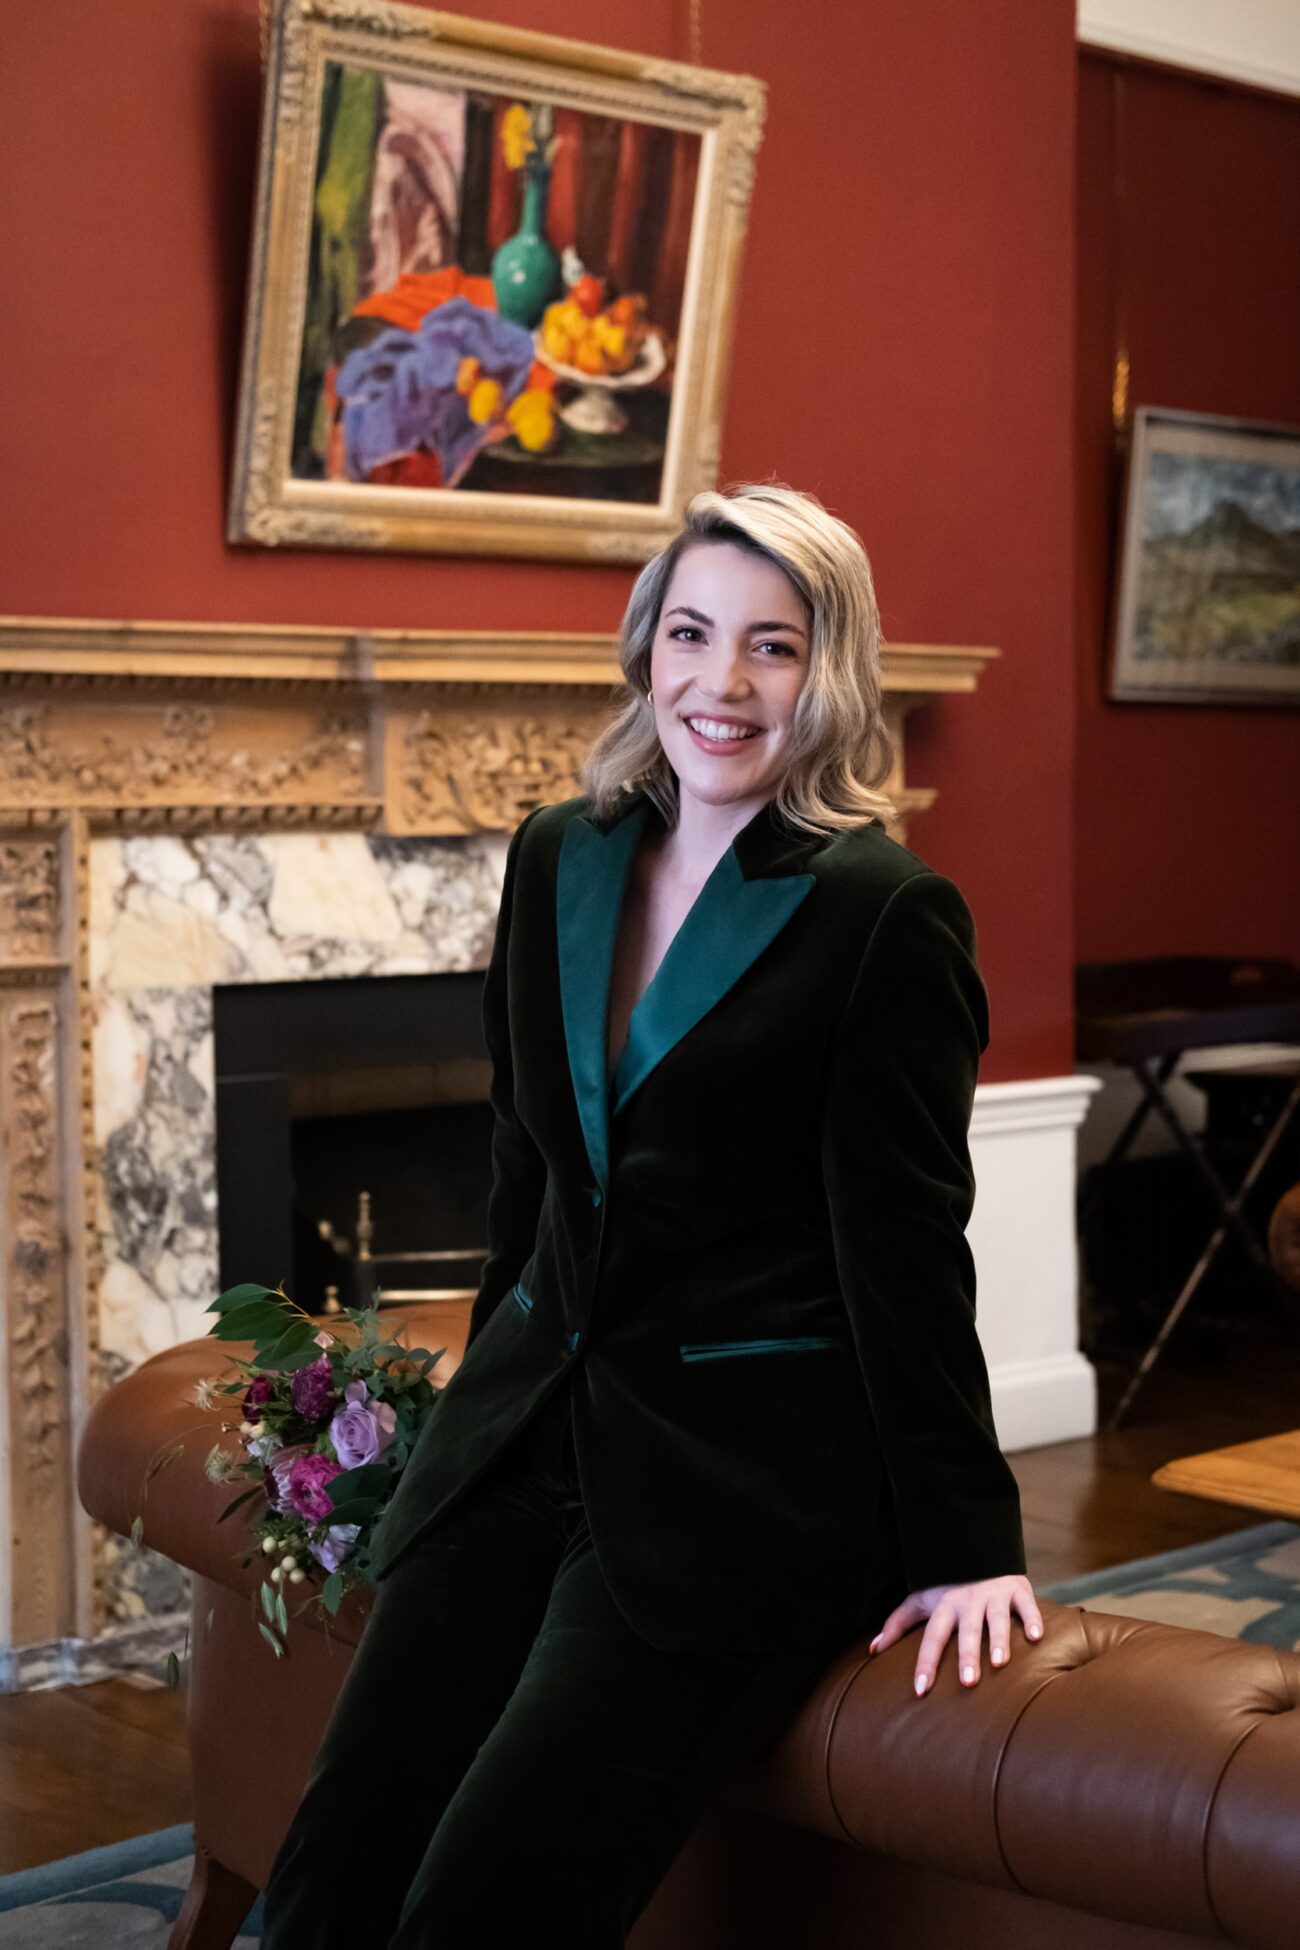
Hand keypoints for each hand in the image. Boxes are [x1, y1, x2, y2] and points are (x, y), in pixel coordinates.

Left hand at [868, 1574, 1042, 1696]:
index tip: (920, 1689)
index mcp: (945, 1607)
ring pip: (997, 1619)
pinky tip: (1036, 1637)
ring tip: (999, 1663)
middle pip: (967, 1630)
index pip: (932, 1636)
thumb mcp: (920, 1600)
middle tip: (967, 1682)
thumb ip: (898, 1623)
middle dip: (967, 1655)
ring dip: (999, 1639)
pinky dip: (1032, 1619)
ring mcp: (994, 1595)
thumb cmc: (947, 1585)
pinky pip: (1026, 1605)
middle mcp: (969, 1601)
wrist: (978, 1550)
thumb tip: (873, 1649)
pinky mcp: (1017, 1590)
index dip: (925, 1662)